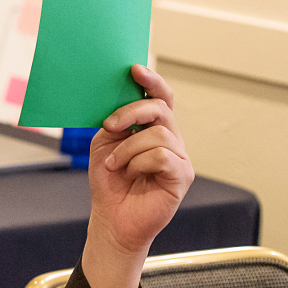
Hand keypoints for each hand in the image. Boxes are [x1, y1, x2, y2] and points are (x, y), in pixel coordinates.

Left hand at [87, 64, 194, 255]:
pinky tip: (129, 173)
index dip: (151, 81)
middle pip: (160, 109)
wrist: (111, 217)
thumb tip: (116, 97)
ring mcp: (180, 157)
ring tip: (114, 164)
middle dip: (131, 112)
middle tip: (109, 126)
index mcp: (153, 128)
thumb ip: (114, 120)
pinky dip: (137, 163)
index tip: (134, 70)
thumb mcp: (105, 143)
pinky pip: (162, 156)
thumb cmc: (110, 180)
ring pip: (158, 134)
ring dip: (127, 148)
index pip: (161, 97)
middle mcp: (171, 139)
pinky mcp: (183, 176)